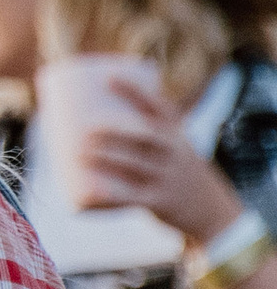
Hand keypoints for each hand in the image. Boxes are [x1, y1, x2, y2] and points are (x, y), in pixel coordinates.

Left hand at [75, 96, 233, 243]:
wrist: (211, 210)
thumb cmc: (177, 170)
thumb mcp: (173, 147)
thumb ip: (142, 132)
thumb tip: (92, 118)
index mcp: (177, 134)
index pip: (159, 107)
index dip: (134, 91)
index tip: (108, 78)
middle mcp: (175, 152)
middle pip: (145, 136)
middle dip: (114, 131)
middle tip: (85, 129)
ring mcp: (168, 177)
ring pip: (136, 164)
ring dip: (107, 158)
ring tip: (79, 153)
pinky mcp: (160, 202)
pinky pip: (134, 198)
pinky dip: (113, 195)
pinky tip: (92, 191)